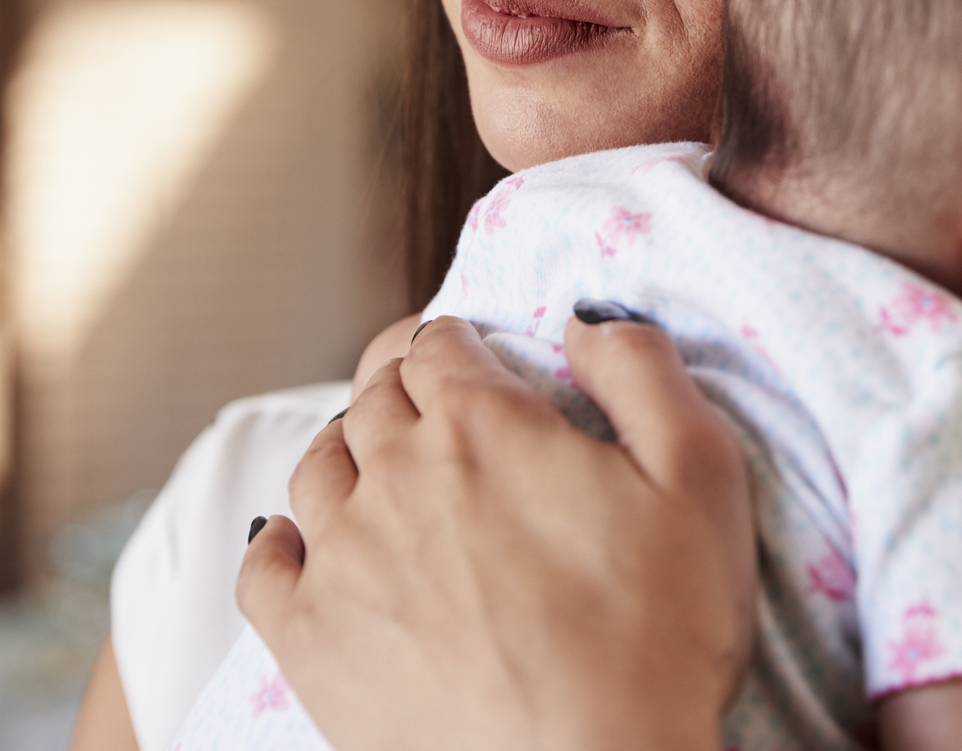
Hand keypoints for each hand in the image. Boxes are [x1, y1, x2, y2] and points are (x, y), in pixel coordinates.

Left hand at [238, 314, 755, 750]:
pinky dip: (279, 541)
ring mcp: (344, 559)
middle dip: (402, 384)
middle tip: (428, 399)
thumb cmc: (658, 638)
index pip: (438, 344)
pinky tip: (303, 544)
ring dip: (347, 451)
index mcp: (480, 425)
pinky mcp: (311, 641)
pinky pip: (263, 567)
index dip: (456, 342)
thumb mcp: (699, 478)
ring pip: (317, 467)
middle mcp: (395, 476)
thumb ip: (642, 373)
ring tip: (379, 467)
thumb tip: (586, 320)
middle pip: (374, 396)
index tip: (469, 357)